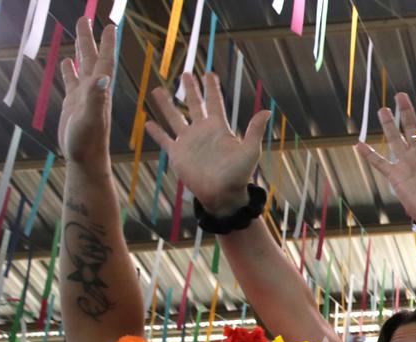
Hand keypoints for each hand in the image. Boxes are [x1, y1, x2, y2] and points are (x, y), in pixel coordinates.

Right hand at [58, 19, 115, 168]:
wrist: (86, 160)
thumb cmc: (89, 142)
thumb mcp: (91, 118)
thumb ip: (96, 97)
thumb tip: (102, 77)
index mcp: (100, 90)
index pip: (105, 61)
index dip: (107, 44)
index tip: (110, 26)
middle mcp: (95, 90)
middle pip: (92, 58)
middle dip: (90, 38)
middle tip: (85, 18)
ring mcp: (84, 96)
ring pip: (82, 66)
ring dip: (80, 50)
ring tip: (79, 31)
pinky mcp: (74, 104)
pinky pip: (72, 82)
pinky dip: (69, 70)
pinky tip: (67, 61)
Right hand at [145, 73, 270, 216]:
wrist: (222, 194)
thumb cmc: (239, 174)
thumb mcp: (250, 151)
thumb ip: (254, 130)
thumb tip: (267, 111)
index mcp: (218, 128)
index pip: (214, 102)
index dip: (212, 88)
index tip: (209, 73)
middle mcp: (202, 131)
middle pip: (194, 104)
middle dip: (190, 89)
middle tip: (185, 73)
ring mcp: (188, 142)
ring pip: (174, 117)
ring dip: (166, 104)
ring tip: (157, 90)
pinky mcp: (177, 154)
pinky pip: (165, 140)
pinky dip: (156, 132)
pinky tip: (148, 122)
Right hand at [355, 90, 415, 236]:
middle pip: (410, 127)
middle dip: (406, 111)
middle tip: (400, 95)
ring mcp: (406, 163)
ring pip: (394, 139)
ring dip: (389, 125)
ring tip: (383, 110)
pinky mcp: (395, 176)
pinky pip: (380, 163)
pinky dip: (369, 155)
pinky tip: (359, 145)